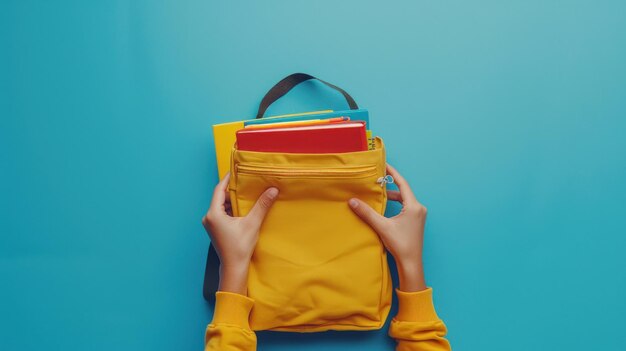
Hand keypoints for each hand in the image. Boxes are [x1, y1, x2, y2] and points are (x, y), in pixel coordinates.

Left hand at [202, 173, 278, 294]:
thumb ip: (262, 206)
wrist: (233, 268)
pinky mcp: (215, 229)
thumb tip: (272, 190)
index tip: (237, 171)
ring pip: (222, 205)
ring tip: (248, 195)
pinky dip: (231, 209)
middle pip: (220, 197)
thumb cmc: (240, 247)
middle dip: (234, 191)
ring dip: (233, 201)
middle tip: (247, 183)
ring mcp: (210, 224)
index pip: (219, 189)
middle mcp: (208, 217)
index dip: (228, 179)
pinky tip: (243, 209)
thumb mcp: (252, 224)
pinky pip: (222, 213)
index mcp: (213, 214)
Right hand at [348, 164, 427, 291]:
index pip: (402, 184)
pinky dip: (395, 204)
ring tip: (378, 194)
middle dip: (389, 186)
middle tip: (376, 180)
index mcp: (413, 206)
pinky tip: (385, 207)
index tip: (384, 165)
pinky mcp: (416, 222)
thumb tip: (352, 201)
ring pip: (404, 200)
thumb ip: (367, 213)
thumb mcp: (382, 226)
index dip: (392, 173)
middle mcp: (418, 208)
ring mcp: (418, 215)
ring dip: (391, 196)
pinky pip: (405, 207)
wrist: (411, 263)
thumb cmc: (400, 245)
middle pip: (403, 191)